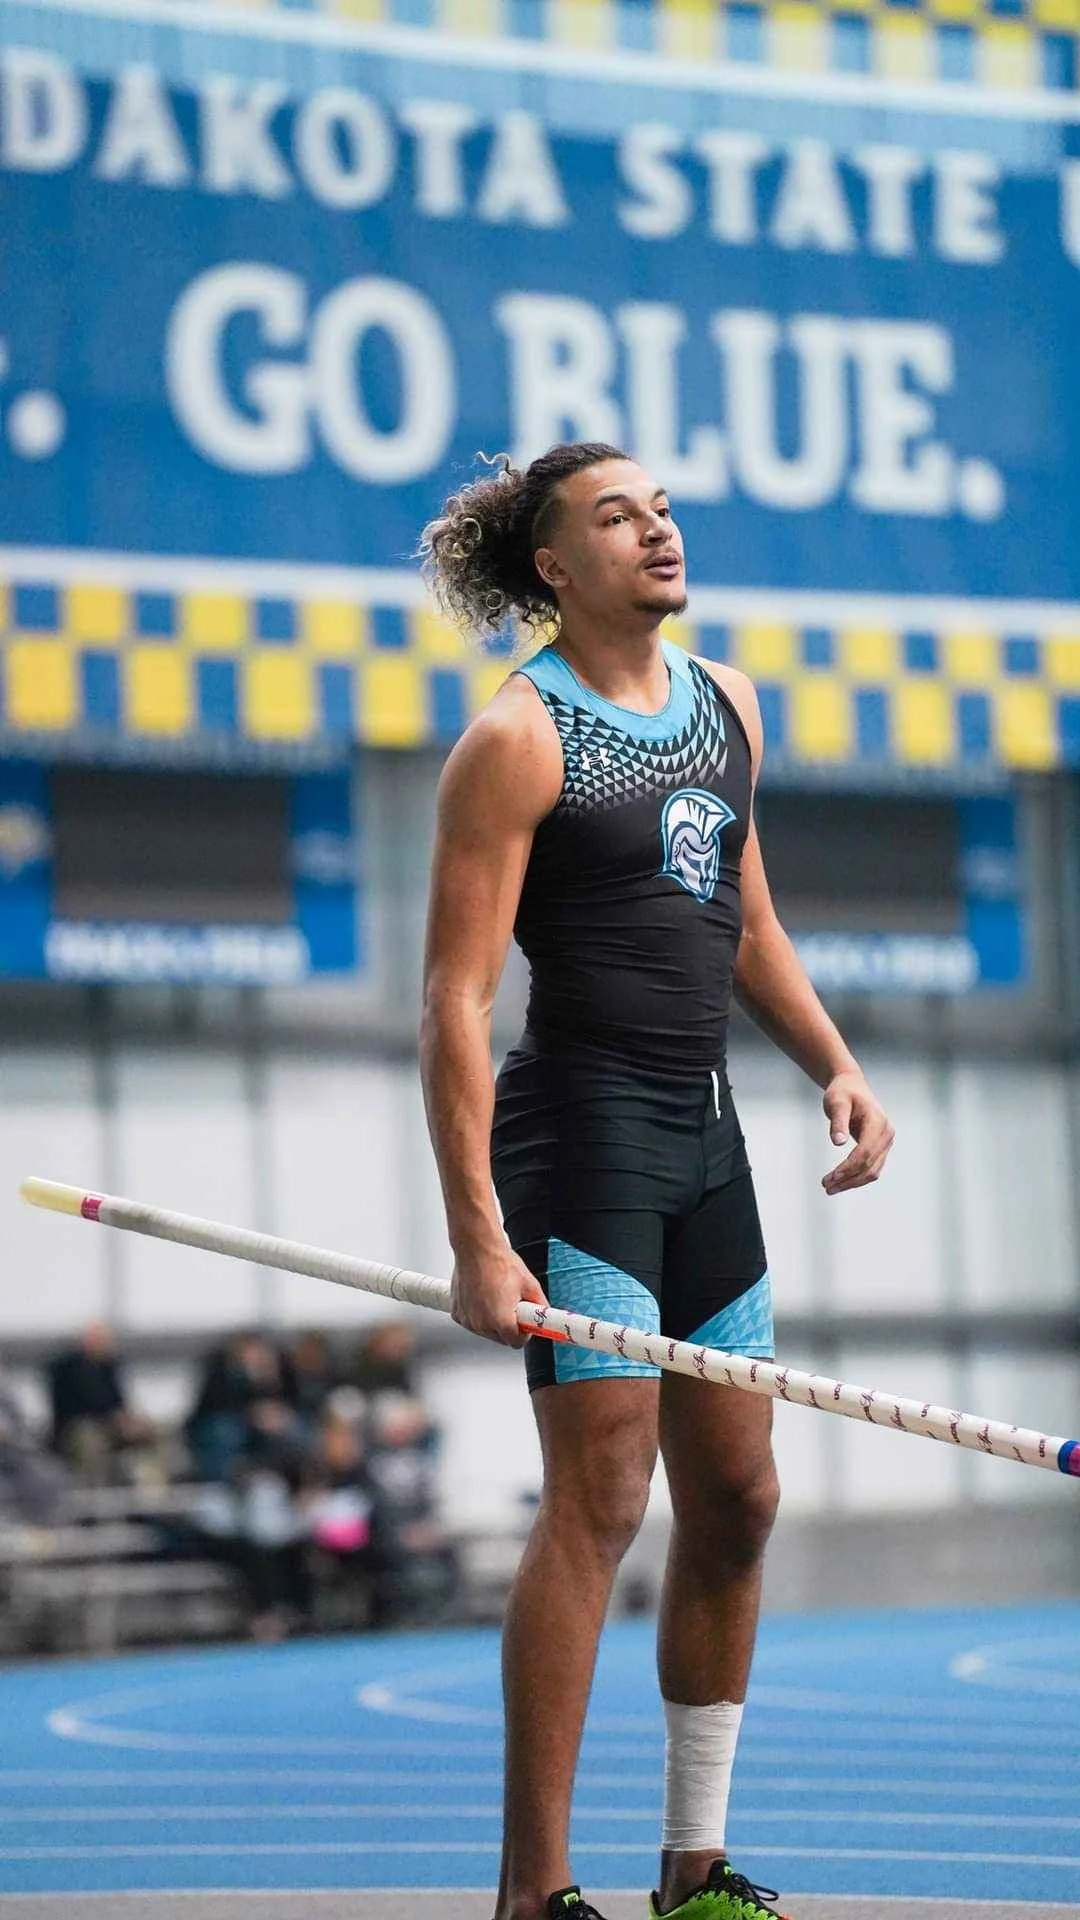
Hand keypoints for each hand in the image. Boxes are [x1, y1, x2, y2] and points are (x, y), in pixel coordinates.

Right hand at [450, 1240, 547, 1346]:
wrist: (477, 1248)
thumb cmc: (498, 1262)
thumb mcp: (529, 1284)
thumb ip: (540, 1304)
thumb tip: (544, 1312)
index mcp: (501, 1321)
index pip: (516, 1342)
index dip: (524, 1333)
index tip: (525, 1324)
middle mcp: (482, 1324)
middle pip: (501, 1338)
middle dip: (508, 1326)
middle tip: (512, 1306)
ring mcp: (468, 1319)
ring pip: (485, 1331)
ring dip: (492, 1321)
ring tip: (496, 1297)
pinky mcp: (457, 1313)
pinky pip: (471, 1321)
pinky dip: (477, 1313)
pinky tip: (482, 1296)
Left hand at [821, 1070, 894, 1195]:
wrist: (852, 1086)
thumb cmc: (842, 1092)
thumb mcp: (836, 1102)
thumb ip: (838, 1121)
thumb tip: (838, 1142)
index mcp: (878, 1122)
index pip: (865, 1152)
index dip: (848, 1167)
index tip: (831, 1177)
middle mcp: (886, 1133)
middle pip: (869, 1165)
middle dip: (848, 1179)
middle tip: (826, 1186)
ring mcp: (886, 1142)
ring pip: (872, 1171)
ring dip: (852, 1182)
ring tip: (829, 1188)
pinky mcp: (880, 1148)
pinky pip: (871, 1168)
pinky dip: (856, 1177)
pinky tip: (840, 1181)